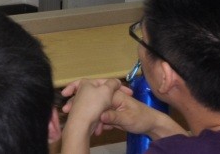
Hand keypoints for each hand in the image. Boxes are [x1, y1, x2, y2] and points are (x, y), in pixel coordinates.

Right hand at [62, 78, 177, 138]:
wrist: (152, 125)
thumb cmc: (142, 118)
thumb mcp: (128, 118)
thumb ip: (114, 116)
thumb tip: (100, 116)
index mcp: (114, 95)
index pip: (93, 88)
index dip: (79, 89)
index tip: (67, 94)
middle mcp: (110, 98)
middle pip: (91, 98)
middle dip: (79, 104)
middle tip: (67, 110)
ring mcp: (110, 106)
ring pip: (94, 109)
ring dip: (87, 116)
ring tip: (82, 126)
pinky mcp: (111, 115)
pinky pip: (99, 117)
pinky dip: (96, 123)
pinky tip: (95, 130)